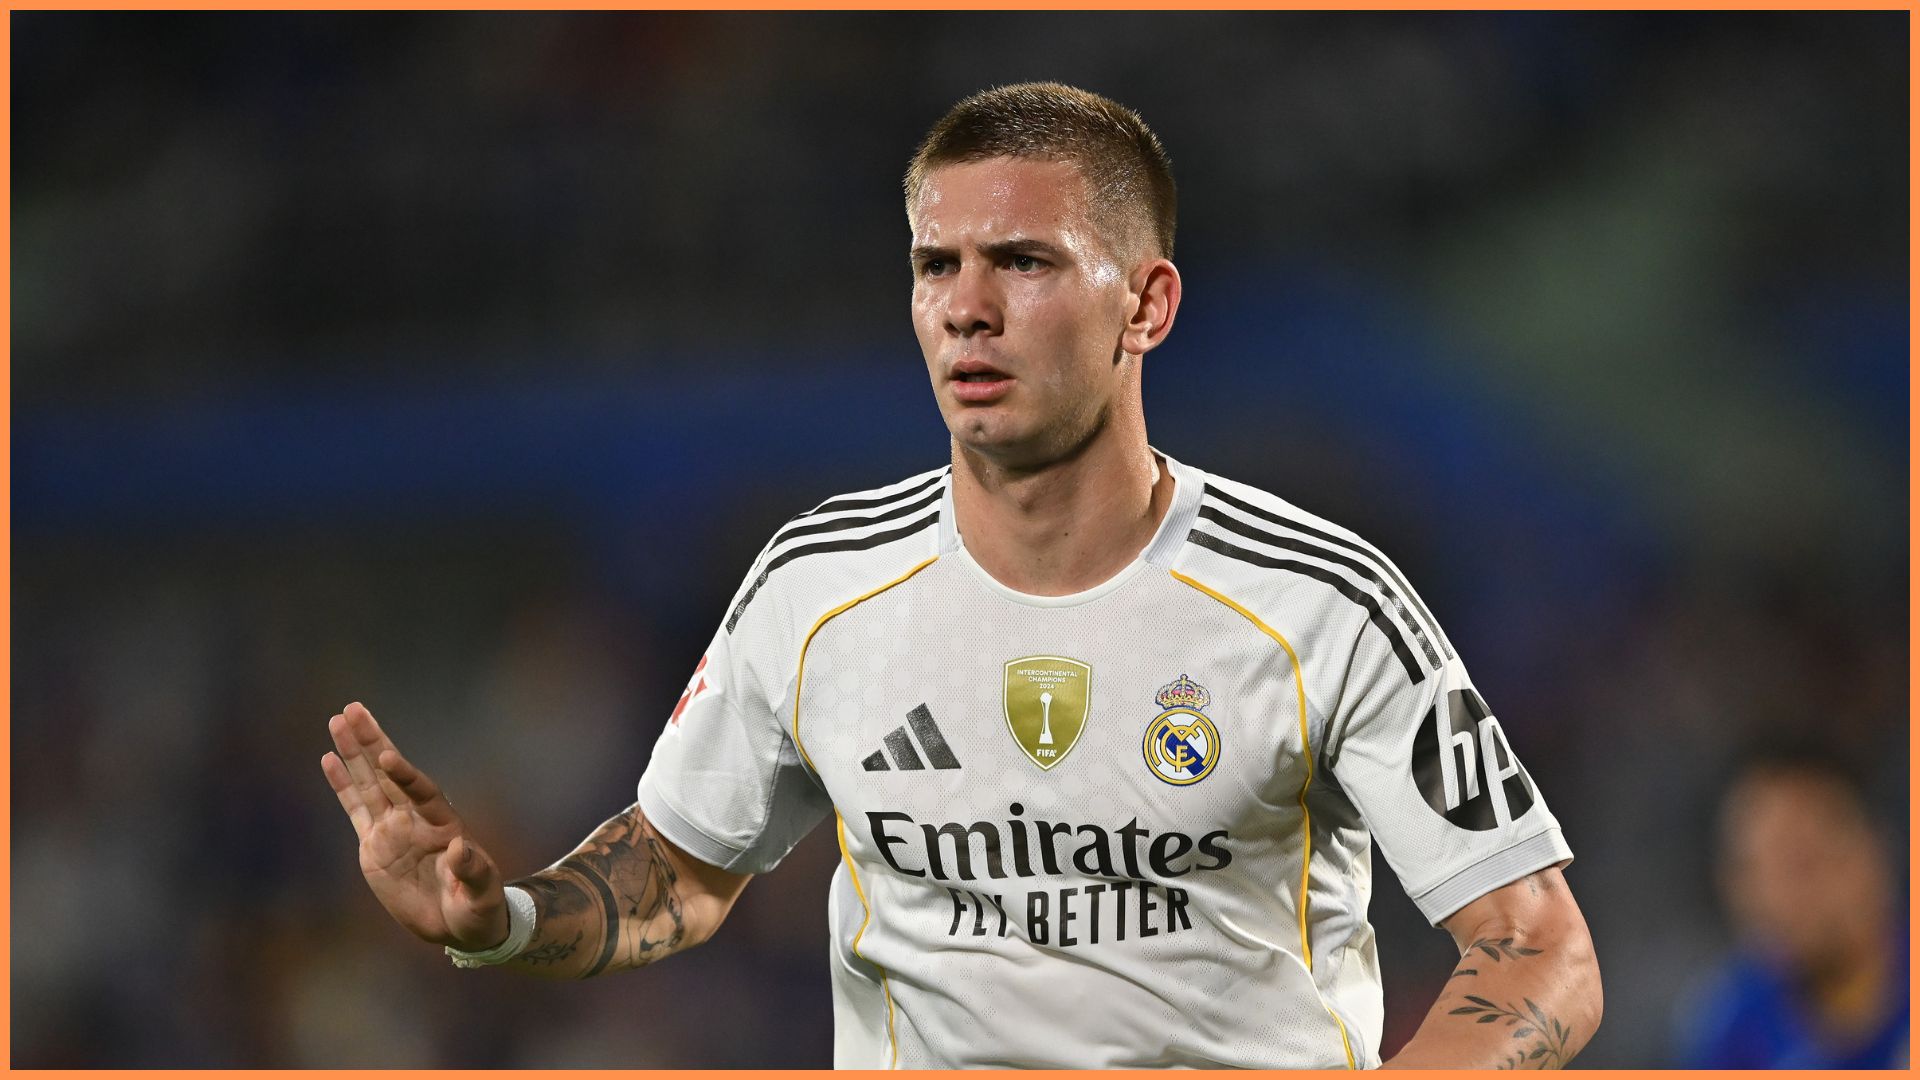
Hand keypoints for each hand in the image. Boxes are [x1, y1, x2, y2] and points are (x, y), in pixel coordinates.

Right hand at [322, 702, 508, 949]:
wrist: (459, 923)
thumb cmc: (477, 906)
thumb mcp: (480, 893)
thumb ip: (471, 870)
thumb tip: (459, 847)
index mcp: (443, 824)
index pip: (422, 793)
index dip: (406, 776)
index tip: (389, 757)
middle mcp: (416, 819)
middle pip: (390, 774)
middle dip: (373, 742)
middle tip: (353, 709)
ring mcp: (393, 828)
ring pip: (369, 783)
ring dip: (354, 752)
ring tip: (338, 720)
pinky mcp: (374, 844)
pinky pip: (355, 808)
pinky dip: (343, 784)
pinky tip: (330, 758)